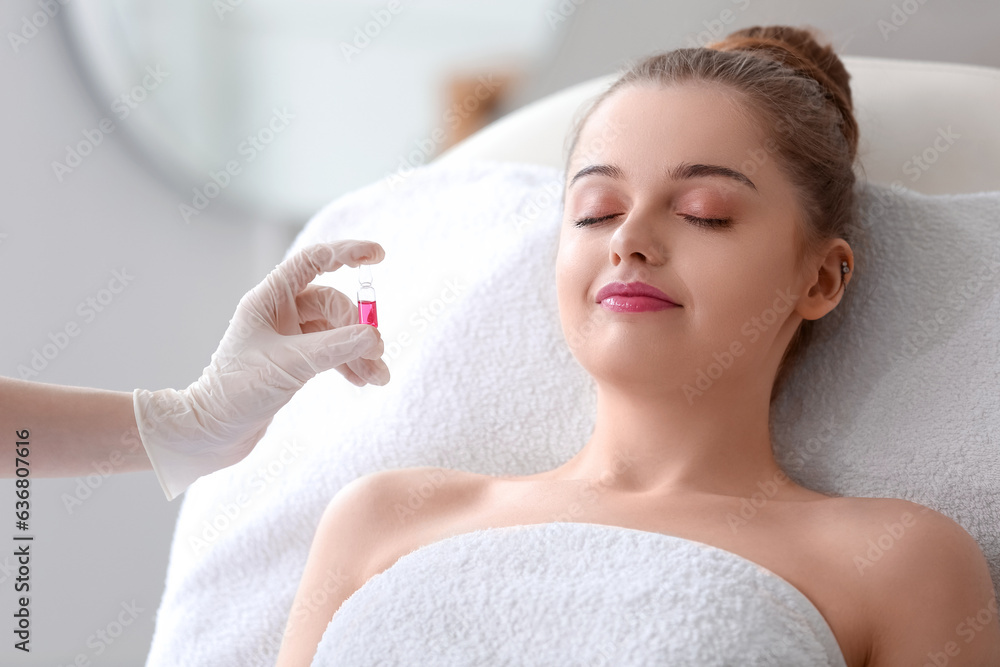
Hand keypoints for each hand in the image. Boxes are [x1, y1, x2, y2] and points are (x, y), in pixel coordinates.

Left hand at [133, 240, 388, 500]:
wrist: (211, 433)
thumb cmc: (237, 392)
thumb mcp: (291, 365)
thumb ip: (335, 347)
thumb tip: (374, 336)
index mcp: (269, 300)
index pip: (313, 262)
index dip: (347, 254)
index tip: (379, 255)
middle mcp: (278, 313)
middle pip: (332, 304)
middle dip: (358, 328)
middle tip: (375, 355)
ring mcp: (287, 337)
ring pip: (336, 332)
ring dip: (358, 351)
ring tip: (378, 377)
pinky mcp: (293, 360)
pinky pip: (331, 352)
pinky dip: (348, 363)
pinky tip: (362, 381)